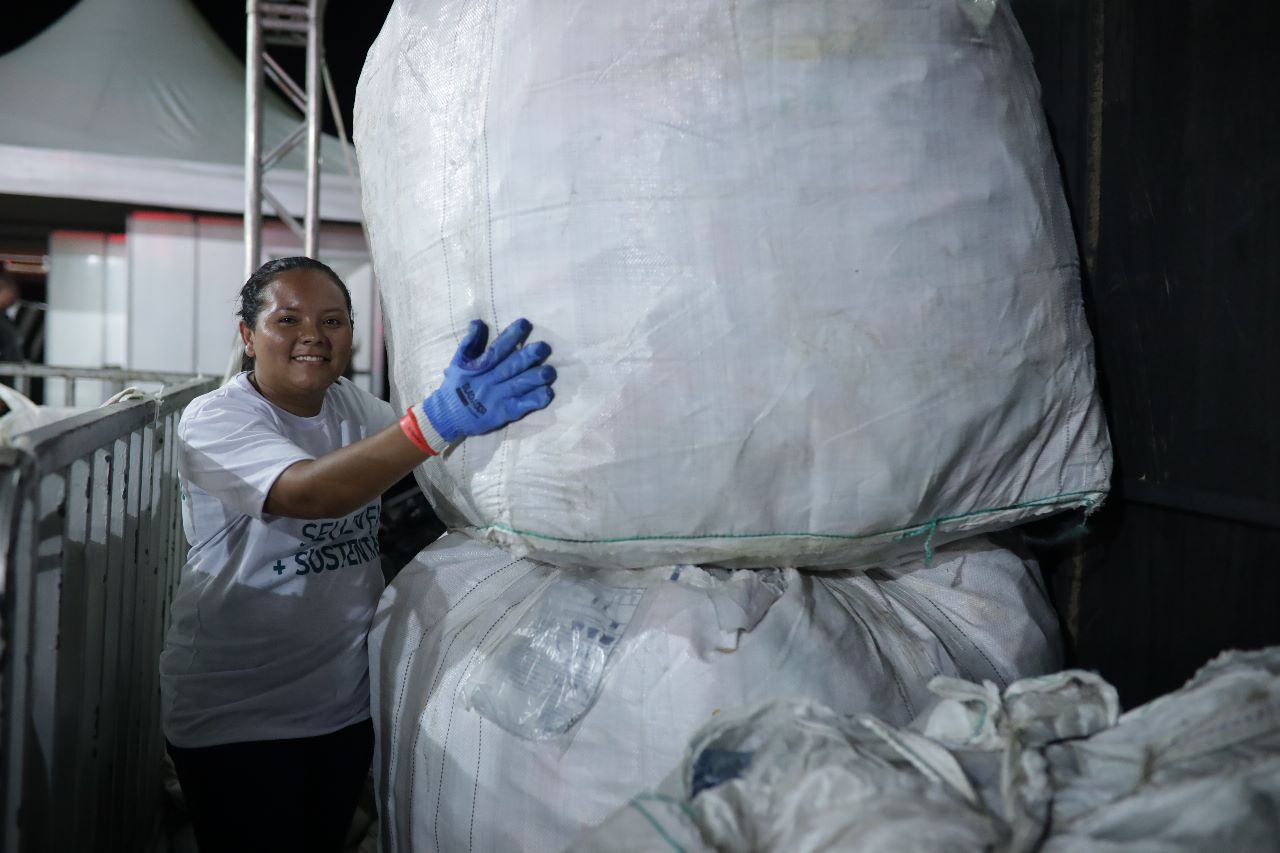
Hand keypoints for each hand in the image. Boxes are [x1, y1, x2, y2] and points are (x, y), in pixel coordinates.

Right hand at [418, 318, 555, 445]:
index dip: (511, 336)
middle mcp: (490, 380)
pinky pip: (521, 406)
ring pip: (519, 385)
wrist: (448, 416)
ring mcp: (498, 398)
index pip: (497, 349)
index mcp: (480, 366)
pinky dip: (534, 400)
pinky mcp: (504, 413)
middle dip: (528, 356)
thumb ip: (470, 342)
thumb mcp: (458, 362)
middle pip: (511, 366)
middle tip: (544, 347)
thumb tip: (478, 322)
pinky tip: (547, 393)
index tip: (525, 324)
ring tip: (550, 371)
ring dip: (535, 378)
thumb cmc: (456, 385)